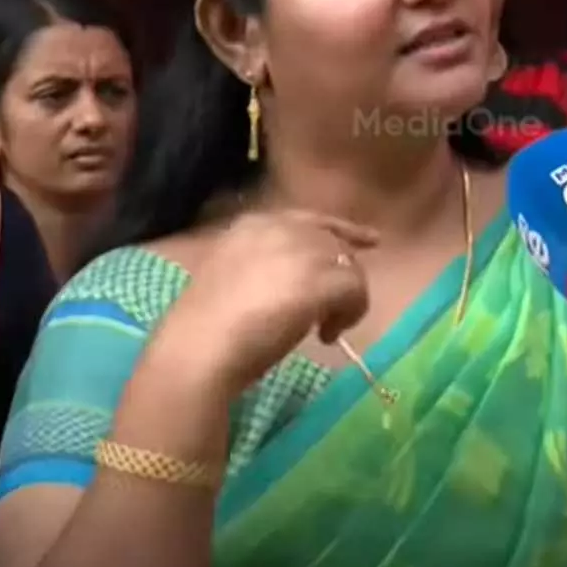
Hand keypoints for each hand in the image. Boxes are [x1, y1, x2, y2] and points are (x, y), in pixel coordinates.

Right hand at [148, 209, 378, 396]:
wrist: (199, 346)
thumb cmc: (204, 326)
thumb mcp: (232, 277)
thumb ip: (263, 268)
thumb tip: (294, 284)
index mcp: (252, 224)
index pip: (309, 220)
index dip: (341, 232)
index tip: (367, 242)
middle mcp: (281, 227)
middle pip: (333, 242)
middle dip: (342, 273)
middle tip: (336, 310)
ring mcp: (303, 250)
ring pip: (349, 266)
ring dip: (345, 299)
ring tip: (324, 328)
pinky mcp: (320, 279)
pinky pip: (356, 290)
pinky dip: (349, 314)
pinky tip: (326, 335)